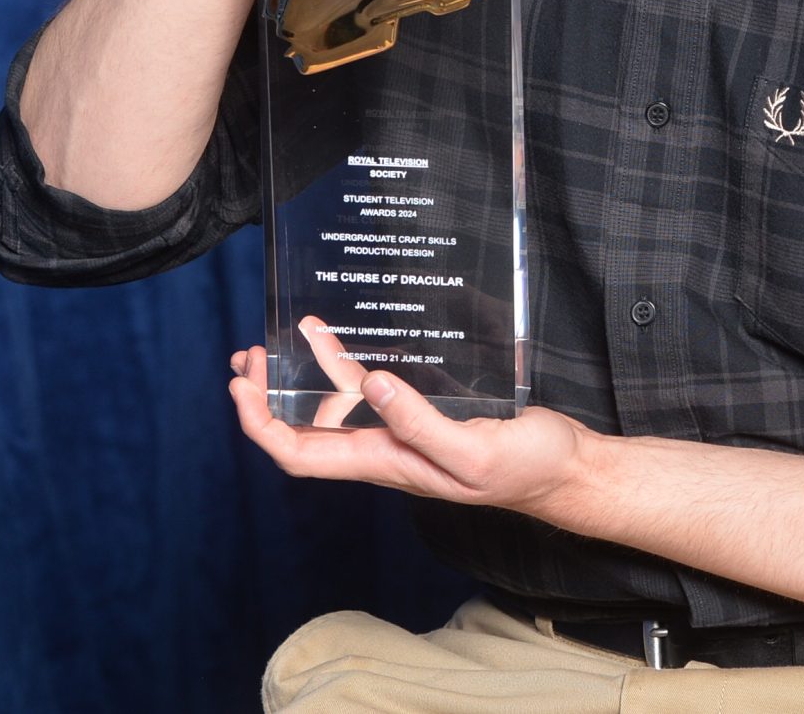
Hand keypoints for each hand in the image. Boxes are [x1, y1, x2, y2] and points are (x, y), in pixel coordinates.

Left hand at [227, 321, 590, 513]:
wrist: (562, 468)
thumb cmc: (522, 468)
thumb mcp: (470, 450)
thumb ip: (419, 422)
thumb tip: (371, 385)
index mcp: (383, 464)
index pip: (299, 453)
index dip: (260, 424)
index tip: (241, 387)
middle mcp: (381, 449)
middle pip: (303, 428)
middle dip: (266, 395)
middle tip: (248, 354)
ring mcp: (400, 430)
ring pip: (334, 403)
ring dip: (302, 373)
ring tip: (284, 335)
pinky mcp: (423, 409)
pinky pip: (370, 387)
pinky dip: (346, 362)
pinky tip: (339, 336)